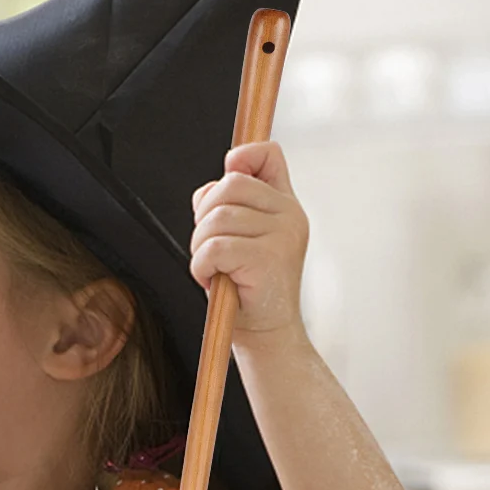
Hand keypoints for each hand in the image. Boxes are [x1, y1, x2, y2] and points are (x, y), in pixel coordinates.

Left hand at [190, 141, 308, 341]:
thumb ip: (228, 210)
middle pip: (228, 185)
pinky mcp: (267, 257)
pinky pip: (214, 247)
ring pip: (217, 219)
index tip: (222, 188)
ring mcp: (282, 234)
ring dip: (200, 248)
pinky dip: (201, 266)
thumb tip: (206, 190)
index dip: (240, 159)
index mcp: (285, 205)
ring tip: (213, 270)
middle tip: (208, 249)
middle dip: (204, 217)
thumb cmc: (247, 291)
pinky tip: (213, 280)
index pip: (267, 154)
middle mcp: (289, 214)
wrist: (266, 334)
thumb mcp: (239, 242)